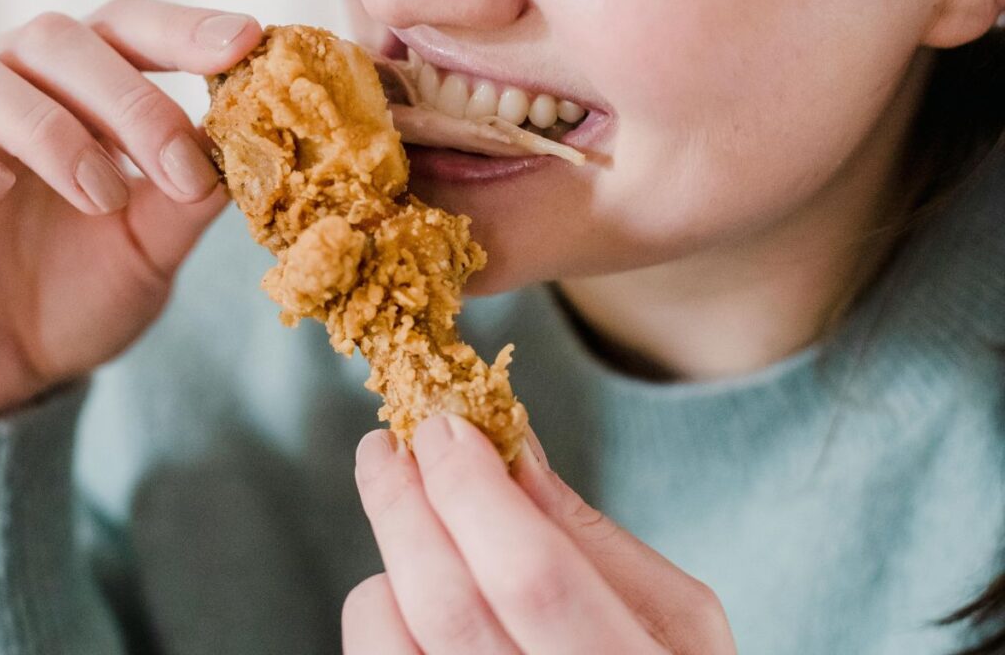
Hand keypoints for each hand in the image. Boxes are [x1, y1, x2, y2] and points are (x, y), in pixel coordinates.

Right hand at [0, 0, 261, 411]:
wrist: (4, 361)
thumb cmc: (77, 294)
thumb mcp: (148, 250)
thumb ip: (188, 199)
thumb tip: (248, 149)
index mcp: (85, 97)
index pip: (132, 33)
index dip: (185, 29)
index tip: (246, 41)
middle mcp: (22, 89)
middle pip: (67, 39)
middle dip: (134, 104)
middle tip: (180, 174)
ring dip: (59, 132)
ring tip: (99, 198)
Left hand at [346, 415, 736, 653]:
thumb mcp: (676, 614)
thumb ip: (591, 535)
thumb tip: (505, 446)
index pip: (531, 575)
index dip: (474, 491)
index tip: (442, 426)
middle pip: (446, 604)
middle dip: (403, 503)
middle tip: (387, 446)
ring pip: (388, 630)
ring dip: (395, 559)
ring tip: (426, 530)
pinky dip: (381, 608)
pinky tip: (418, 594)